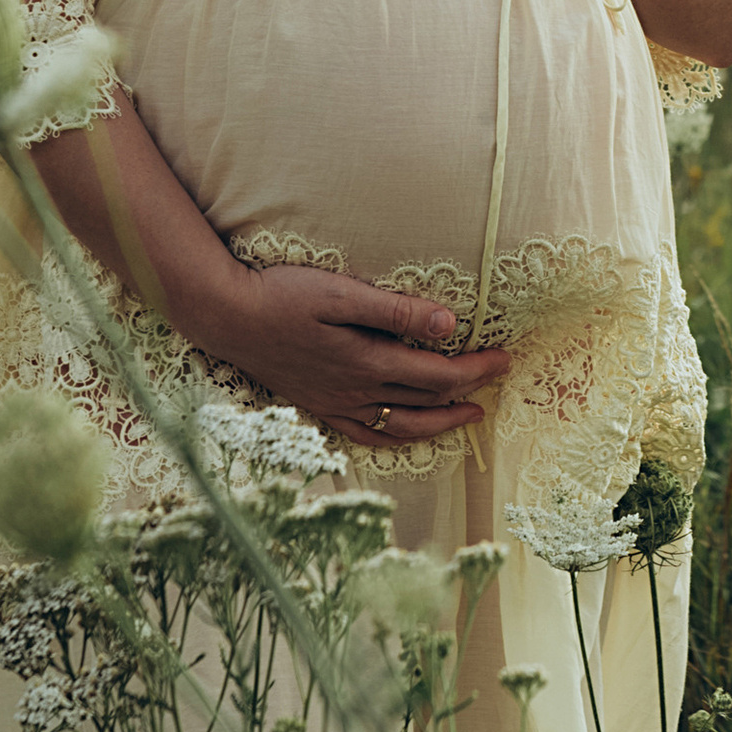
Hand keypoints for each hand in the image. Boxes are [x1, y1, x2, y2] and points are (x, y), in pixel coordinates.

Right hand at [184, 258, 510, 446]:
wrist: (226, 317)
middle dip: (468, 392)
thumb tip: (448, 327)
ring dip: (439, 423)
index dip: (477, 369)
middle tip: (498, 377)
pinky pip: (365, 434)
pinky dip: (394, 436)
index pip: (439, 375)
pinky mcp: (318, 405)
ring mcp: (336, 404)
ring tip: (468, 415)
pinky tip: (405, 430)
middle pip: (426, 402)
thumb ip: (396, 312)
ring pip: (400, 427)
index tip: (505, 356)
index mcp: (367, 364)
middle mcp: (355, 393)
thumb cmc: (283, 295)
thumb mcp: (342, 294)